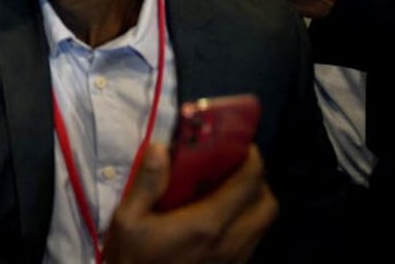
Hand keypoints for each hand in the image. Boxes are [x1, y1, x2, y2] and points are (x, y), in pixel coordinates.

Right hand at [105, 143, 277, 262]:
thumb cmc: (133, 259)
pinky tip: (218, 219)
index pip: (247, 184)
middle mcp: (230, 242)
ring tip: (225, 192)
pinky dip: (246, 223)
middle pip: (267, 205)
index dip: (251, 158)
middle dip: (257, 181)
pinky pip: (252, 241)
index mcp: (206, 224)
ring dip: (252, 203)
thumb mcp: (127, 220)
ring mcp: (234, 260)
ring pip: (263, 225)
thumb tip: (162, 148)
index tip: (238, 143)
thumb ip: (146, 183)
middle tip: (232, 168)